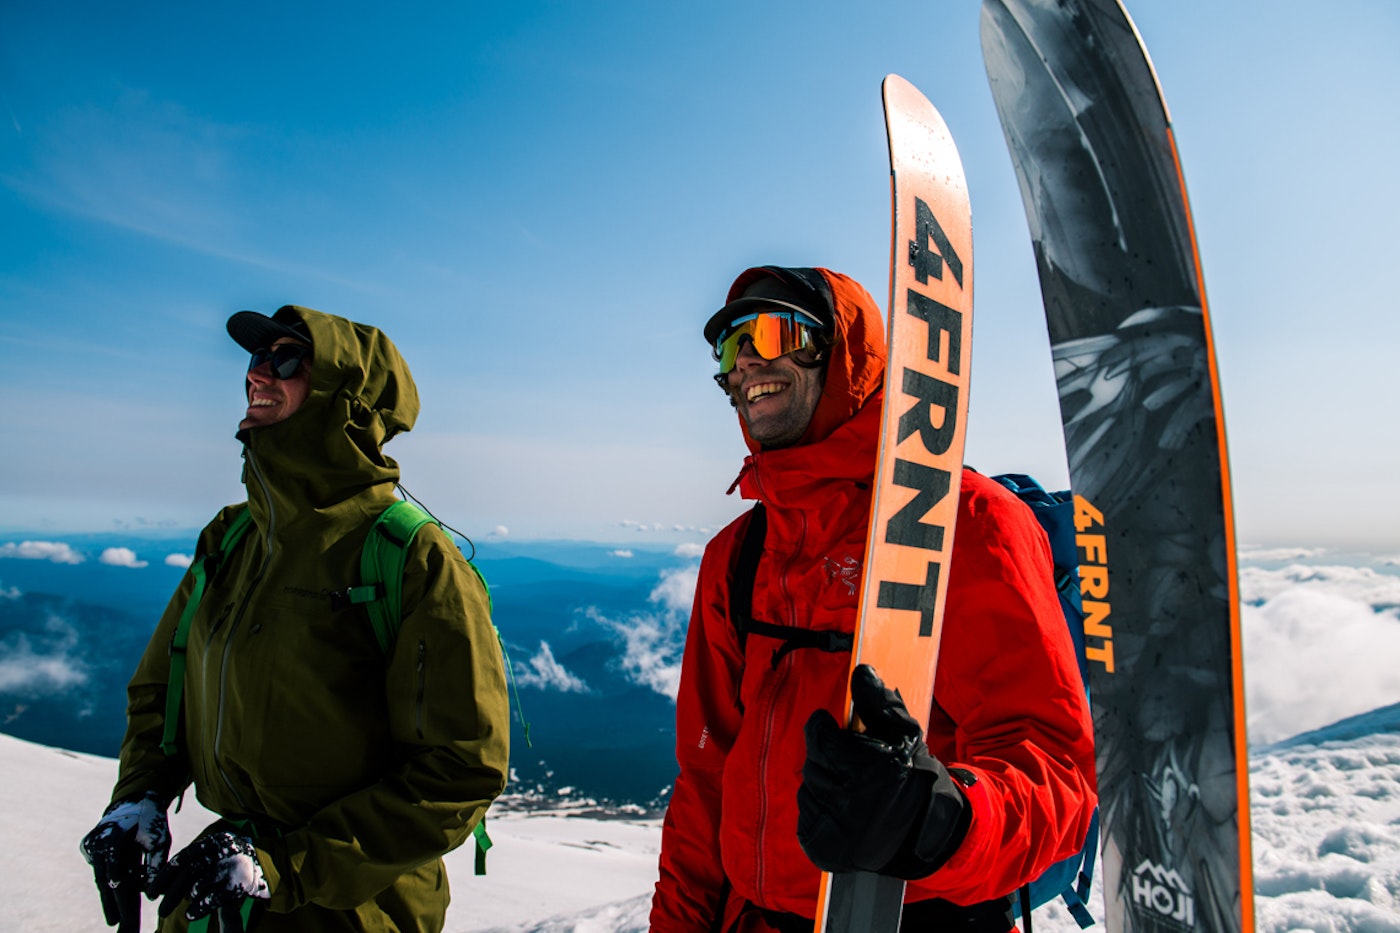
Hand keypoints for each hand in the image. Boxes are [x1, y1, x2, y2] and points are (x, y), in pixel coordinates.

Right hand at [80, 790, 170, 931]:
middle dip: (114, 907)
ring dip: (111, 900)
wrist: (135, 798)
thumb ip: (156, 864)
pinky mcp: (90, 848)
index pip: (117, 876)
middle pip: (106, 882)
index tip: (123, 921)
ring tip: (117, 924)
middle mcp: (96, 844)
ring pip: (102, 879)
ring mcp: (90, 847)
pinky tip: (118, 905)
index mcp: (113, 838)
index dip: (121, 900)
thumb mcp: (160, 838)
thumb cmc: (151, 818)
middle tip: (120, 930)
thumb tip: (151, 895)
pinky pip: (103, 871)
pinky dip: (111, 885)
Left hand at [149, 831, 270, 932]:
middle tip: (161, 910)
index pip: (184, 857)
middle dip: (171, 893)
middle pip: (189, 872)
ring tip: (181, 910)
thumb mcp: (217, 856)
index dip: (165, 876)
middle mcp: (224, 849)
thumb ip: (194, 864)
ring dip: (186, 899)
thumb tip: (161, 882)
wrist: (272, 864)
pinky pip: (215, 897)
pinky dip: (201, 907)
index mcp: (215, 841)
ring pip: (201, 884)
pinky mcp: (240, 883)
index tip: (152, 892)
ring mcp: (233, 865)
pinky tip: (192, 914)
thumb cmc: (235, 864)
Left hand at [797, 664, 969, 878]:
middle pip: (812, 763)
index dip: (822, 728)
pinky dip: (819, 811)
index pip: (819, 737)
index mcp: (867, 771)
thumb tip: (862, 671)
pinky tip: (843, 810)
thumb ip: (879, 702)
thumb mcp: (904, 735)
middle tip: (846, 762)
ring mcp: (834, 829)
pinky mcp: (823, 848)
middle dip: (825, 756)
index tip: (827, 725)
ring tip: (850, 788)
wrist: (925, 835)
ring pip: (807, 790)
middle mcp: (848, 802)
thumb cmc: (914, 778)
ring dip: (823, 784)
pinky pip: (806, 817)